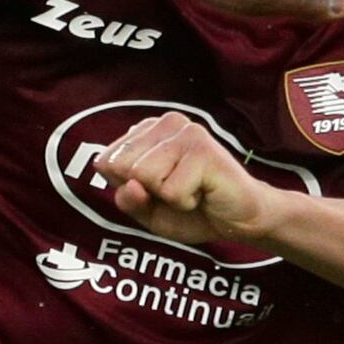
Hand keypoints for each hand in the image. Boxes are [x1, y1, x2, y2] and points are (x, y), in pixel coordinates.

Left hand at [95, 111, 282, 251]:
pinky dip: (185, 202)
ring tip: (191, 190)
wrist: (238, 220)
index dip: (128, 188)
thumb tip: (130, 184)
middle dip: (147, 191)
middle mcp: (165, 122)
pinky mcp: (203, 150)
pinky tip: (203, 192)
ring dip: (167, 196)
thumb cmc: (193, 210)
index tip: (157, 189)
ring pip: (144, 176)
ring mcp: (186, 132)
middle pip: (122, 167)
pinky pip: (170, 190)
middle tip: (177, 190)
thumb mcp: (146, 211)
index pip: (105, 162)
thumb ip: (127, 200)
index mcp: (146, 130)